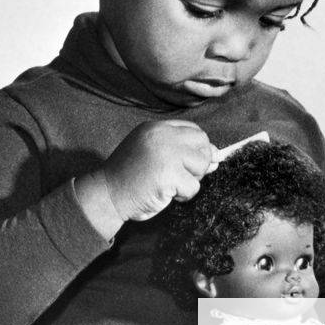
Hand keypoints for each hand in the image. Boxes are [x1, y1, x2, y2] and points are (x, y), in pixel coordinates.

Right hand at [102, 121, 218, 221]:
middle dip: (198, 162)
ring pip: (201, 164)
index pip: (193, 130)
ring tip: (170, 185)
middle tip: (181, 177)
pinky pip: (193, 187)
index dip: (198, 148)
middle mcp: (162, 135)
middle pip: (202, 142)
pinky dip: (183, 196)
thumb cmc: (130, 178)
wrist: (107, 194)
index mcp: (156, 128)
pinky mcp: (169, 174)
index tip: (192, 164)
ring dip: (191, 180)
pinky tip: (166, 195)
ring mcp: (166, 153)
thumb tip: (217, 156)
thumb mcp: (152, 155)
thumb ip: (179, 150)